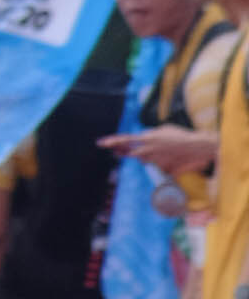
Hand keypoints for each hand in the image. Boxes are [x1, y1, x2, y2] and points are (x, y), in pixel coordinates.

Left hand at [103, 125, 218, 176]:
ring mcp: (155, 161)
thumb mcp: (164, 129)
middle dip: (122, 151)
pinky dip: (162, 161)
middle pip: (130, 153)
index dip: (112, 142)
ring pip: (144, 159)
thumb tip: (146, 139)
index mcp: (147, 138)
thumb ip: (152, 134)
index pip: (125, 140)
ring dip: (148, 155)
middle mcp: (148, 150)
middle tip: (115, 151)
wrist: (198, 147)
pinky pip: (157, 165)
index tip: (101, 143)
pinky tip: (173, 157)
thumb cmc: (182, 135)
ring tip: (162, 150)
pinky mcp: (162, 169)